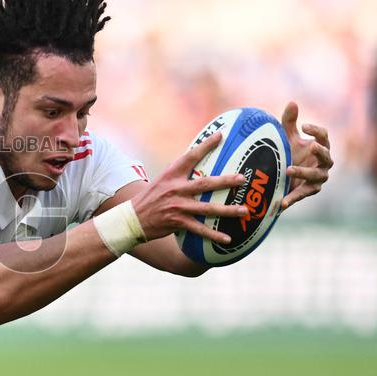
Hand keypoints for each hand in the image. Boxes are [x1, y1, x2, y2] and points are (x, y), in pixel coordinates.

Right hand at [132, 132, 248, 245]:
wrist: (132, 218)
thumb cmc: (150, 199)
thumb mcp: (161, 182)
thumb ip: (179, 176)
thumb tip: (197, 166)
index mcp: (171, 175)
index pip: (190, 157)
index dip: (205, 145)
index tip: (220, 135)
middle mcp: (175, 189)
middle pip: (205, 183)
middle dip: (225, 181)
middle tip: (242, 179)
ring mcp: (177, 206)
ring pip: (207, 208)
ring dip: (227, 210)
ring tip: (244, 210)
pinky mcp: (177, 222)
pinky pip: (200, 229)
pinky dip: (214, 235)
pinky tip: (228, 239)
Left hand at [280, 102, 332, 209]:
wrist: (283, 174)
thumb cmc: (290, 151)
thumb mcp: (287, 137)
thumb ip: (289, 122)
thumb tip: (292, 102)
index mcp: (320, 146)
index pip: (324, 137)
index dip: (317, 131)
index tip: (305, 125)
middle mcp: (323, 163)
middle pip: (326, 157)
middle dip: (320, 152)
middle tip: (311, 146)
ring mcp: (318, 178)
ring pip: (315, 176)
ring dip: (303, 173)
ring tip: (288, 170)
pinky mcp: (309, 190)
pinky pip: (301, 195)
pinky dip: (292, 198)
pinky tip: (281, 203)